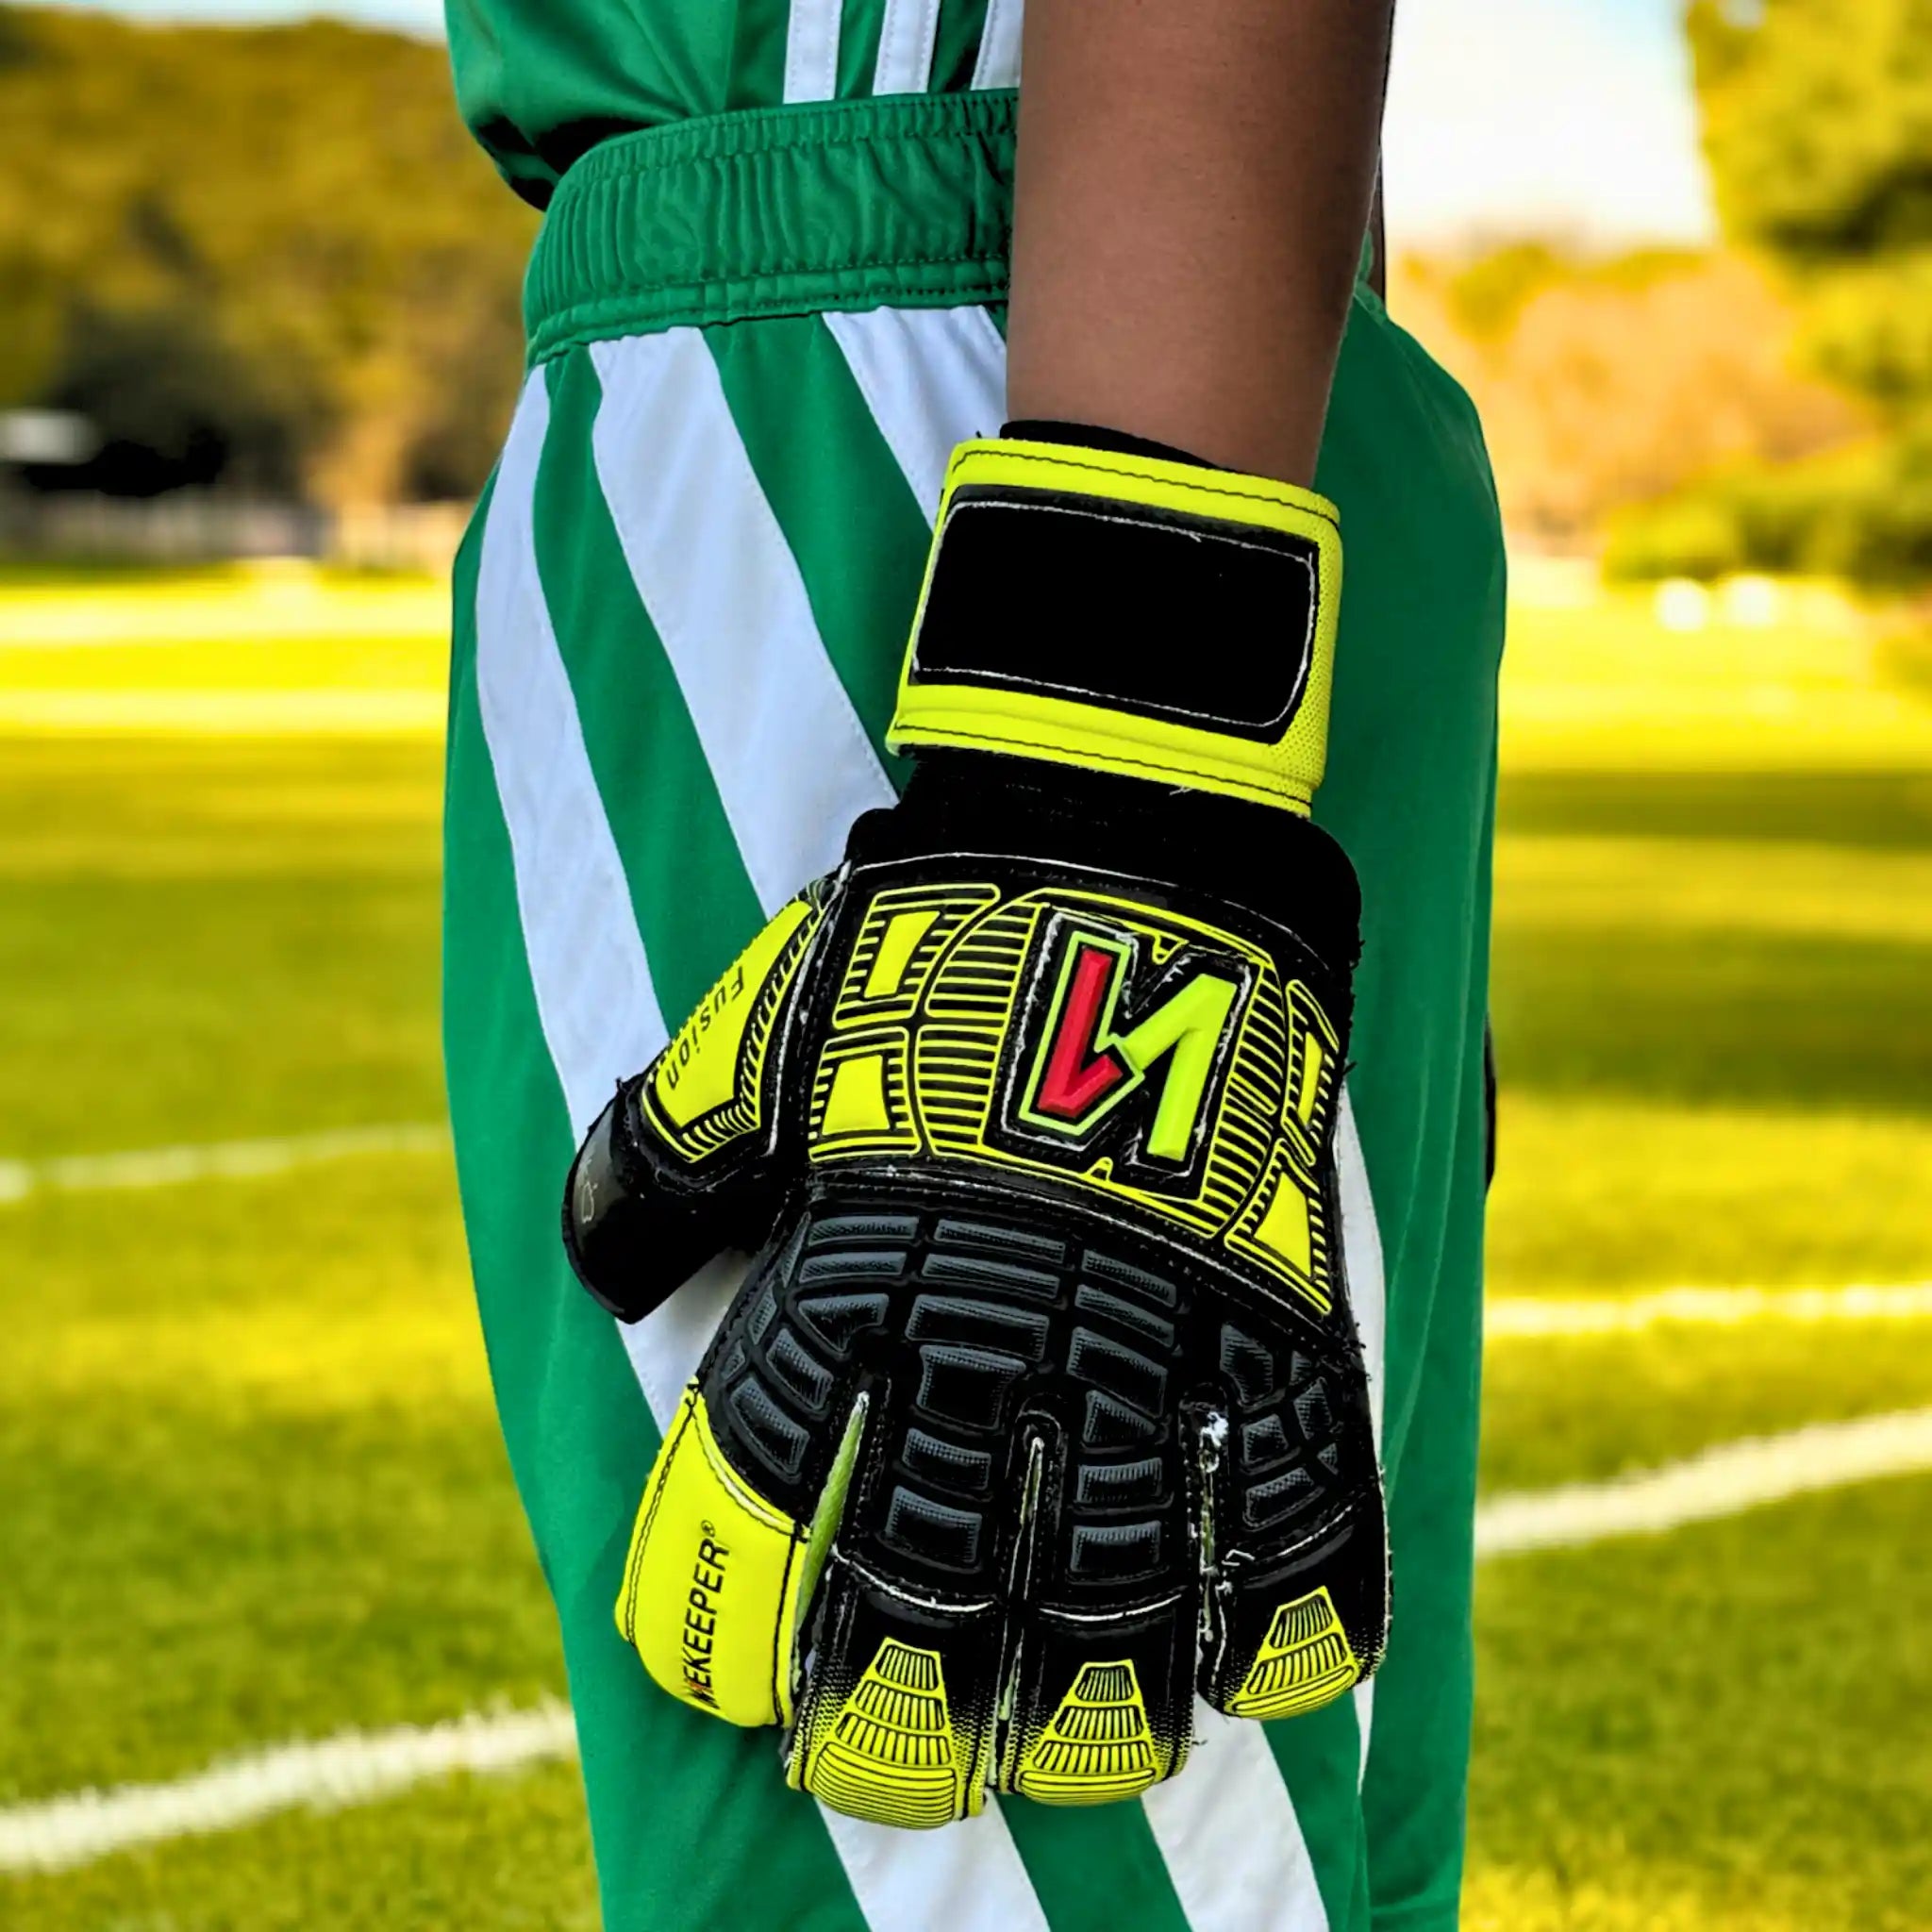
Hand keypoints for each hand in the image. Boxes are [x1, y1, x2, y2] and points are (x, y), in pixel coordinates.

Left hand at [565, 434, 1385, 1828]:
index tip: (720, 1683)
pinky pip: (1297, 1463)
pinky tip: (1266, 1673)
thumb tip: (610, 1277)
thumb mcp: (760, 1025)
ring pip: (1121, 1550)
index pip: (764, 1466)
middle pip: (936, 1549)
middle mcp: (997, 1298)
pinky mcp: (1273, 1282)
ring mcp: (1148, 1298)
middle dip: (902, 1685)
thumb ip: (666, 1151)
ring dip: (1093, 1680)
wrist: (1122, 837)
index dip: (729, 1593)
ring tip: (1074, 1750)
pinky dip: (1291, 1585)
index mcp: (857, 1243)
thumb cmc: (927, 939)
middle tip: (886, 1767)